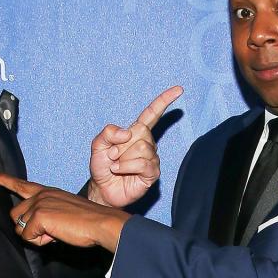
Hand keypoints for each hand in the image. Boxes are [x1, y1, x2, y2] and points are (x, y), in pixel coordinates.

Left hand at [0, 174, 127, 251]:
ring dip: (36, 236)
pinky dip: (41, 242)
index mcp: (48, 192)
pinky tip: (56, 235)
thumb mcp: (64, 213)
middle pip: (16, 215)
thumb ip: (47, 215)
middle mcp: (41, 194)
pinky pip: (28, 236)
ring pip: (21, 227)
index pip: (22, 185)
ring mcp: (39, 203)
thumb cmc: (88, 222)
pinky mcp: (38, 216)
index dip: (5, 180)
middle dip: (29, 228)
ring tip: (56, 232)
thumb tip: (34, 229)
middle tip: (51, 231)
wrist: (101, 223)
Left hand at [86, 85, 183, 208]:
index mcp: (136, 132)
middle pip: (142, 131)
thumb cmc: (102, 165)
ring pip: (142, 147)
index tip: (178, 90)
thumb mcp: (98, 144)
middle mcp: (147, 143)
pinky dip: (126, 166)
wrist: (102, 188)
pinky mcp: (152, 173)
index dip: (164, 101)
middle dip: (122, 143)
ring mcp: (151, 158)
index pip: (152, 113)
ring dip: (122, 158)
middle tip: (113, 155)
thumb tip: (127, 134)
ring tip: (116, 165)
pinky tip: (120, 170)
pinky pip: (143, 163)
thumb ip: (108, 132)